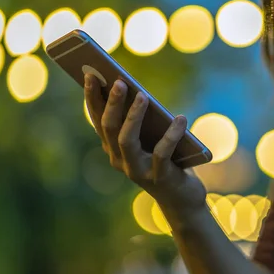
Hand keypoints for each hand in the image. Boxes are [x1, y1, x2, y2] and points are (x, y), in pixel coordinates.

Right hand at [84, 74, 206, 216]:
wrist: (181, 199)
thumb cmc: (167, 160)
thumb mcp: (152, 137)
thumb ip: (144, 119)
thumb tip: (139, 90)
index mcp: (114, 147)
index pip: (98, 119)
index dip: (92, 97)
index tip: (91, 74)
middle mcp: (120, 160)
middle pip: (109, 128)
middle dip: (113, 103)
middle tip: (120, 81)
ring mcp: (137, 171)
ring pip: (127, 140)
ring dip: (133, 117)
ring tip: (143, 95)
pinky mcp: (159, 178)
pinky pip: (162, 153)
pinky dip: (172, 134)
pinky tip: (181, 118)